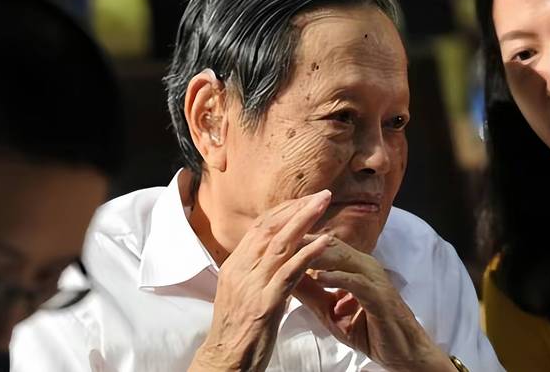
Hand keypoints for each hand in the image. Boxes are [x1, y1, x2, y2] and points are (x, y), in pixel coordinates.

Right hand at [189, 190, 332, 371]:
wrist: (224, 361)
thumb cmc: (237, 329)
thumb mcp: (241, 292)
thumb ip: (254, 269)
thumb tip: (270, 250)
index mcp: (235, 265)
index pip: (260, 227)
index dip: (285, 210)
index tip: (306, 198)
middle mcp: (241, 269)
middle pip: (270, 228)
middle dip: (297, 208)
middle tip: (322, 194)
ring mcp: (252, 285)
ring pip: (280, 244)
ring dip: (305, 221)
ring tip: (324, 205)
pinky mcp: (265, 303)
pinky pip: (289, 273)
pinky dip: (309, 254)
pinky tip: (325, 242)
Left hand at [293, 236, 453, 371]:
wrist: (402, 351)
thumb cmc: (368, 329)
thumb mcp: (330, 311)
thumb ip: (311, 292)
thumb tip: (285, 276)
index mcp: (353, 266)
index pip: (322, 245)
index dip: (299, 239)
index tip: (273, 236)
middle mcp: (364, 266)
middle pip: (330, 245)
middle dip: (305, 239)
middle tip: (278, 236)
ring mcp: (374, 279)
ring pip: (343, 258)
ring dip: (317, 253)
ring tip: (293, 250)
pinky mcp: (380, 296)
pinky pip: (357, 282)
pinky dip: (338, 278)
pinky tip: (320, 277)